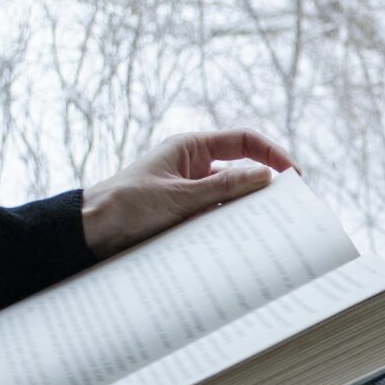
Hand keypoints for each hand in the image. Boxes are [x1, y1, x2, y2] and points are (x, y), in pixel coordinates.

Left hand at [82, 129, 296, 258]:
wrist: (90, 233)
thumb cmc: (126, 205)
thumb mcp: (179, 196)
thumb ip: (224, 187)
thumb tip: (266, 177)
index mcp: (192, 148)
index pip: (245, 142)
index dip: (273, 154)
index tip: (294, 176)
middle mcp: (194, 167)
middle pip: (243, 170)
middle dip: (265, 187)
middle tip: (288, 208)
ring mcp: (191, 191)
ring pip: (232, 197)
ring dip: (246, 211)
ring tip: (267, 229)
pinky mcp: (186, 215)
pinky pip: (217, 217)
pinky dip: (230, 227)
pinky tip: (240, 242)